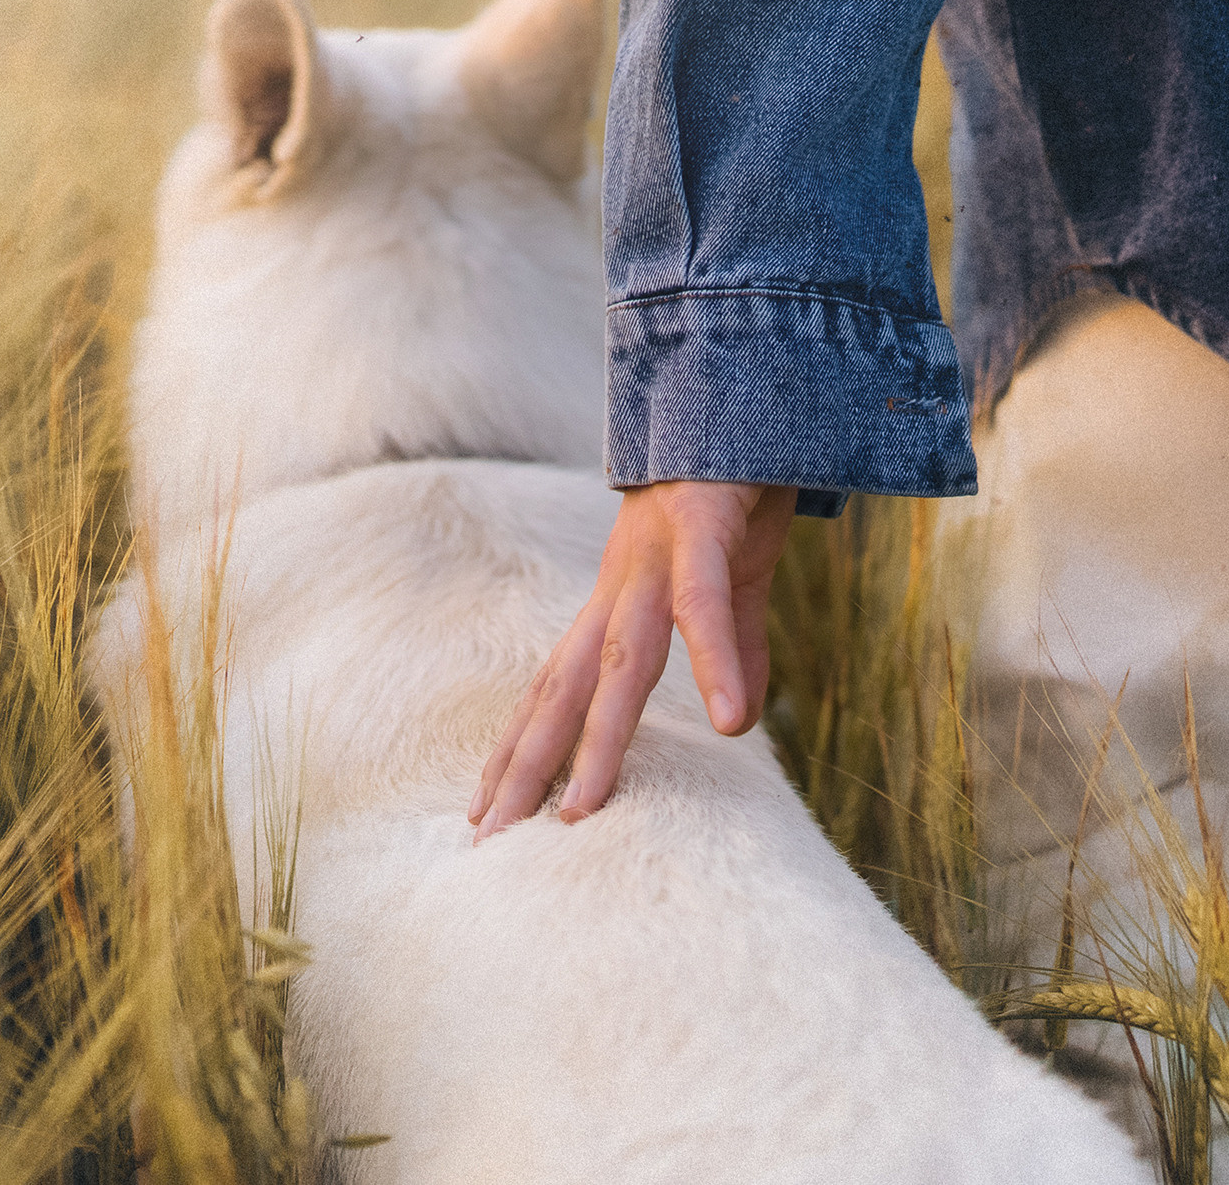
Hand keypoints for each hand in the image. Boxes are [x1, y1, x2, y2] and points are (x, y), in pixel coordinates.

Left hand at [467, 479, 796, 840]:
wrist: (744, 390)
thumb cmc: (731, 490)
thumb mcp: (734, 584)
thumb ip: (731, 650)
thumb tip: (737, 722)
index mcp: (616, 605)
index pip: (552, 691)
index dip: (518, 751)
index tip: (484, 814)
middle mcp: (619, 589)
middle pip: (561, 691)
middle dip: (525, 766)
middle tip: (490, 839)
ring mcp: (657, 561)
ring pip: (620, 663)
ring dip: (599, 739)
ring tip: (582, 812)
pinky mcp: (707, 531)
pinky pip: (709, 605)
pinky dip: (717, 661)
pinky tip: (730, 722)